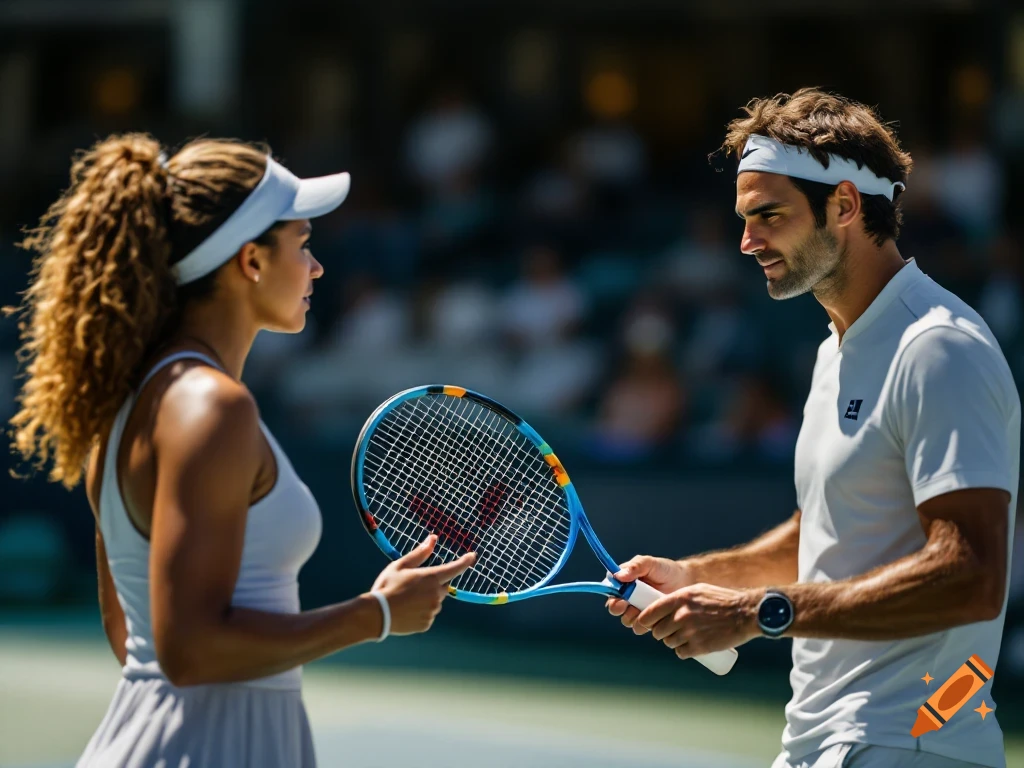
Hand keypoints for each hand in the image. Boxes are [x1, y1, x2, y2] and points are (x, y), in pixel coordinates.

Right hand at [370, 535, 475, 635]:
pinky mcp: (427, 624)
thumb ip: (420, 553)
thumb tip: (433, 539)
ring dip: (427, 598)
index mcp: (431, 578)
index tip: (473, 556)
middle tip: (416, 584)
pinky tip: (406, 610)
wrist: (377, 615)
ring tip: (406, 599)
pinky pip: (428, 615)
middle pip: (443, 586)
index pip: (454, 568)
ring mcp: (432, 611)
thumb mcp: (401, 566)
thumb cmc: (387, 586)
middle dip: (435, 584)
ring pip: (435, 602)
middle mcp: (436, 595)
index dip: (465, 562)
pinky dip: (421, 612)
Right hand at [605, 556, 693, 634]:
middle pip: (614, 607)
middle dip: (618, 608)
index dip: (609, 593)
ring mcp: (637, 609)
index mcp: (623, 581)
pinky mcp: (647, 620)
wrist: (685, 582)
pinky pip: (640, 627)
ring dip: (633, 616)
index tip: (617, 595)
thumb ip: (635, 567)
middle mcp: (627, 596)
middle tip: (626, 605)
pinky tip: (656, 616)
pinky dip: (646, 624)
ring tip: (646, 608)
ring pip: (626, 619)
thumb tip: (618, 575)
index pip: (609, 588)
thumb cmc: (665, 570)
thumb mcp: (650, 563)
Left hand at [636, 583, 760, 658]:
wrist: (745, 613)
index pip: (650, 613)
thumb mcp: (697, 591)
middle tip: (669, 631)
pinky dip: (683, 651)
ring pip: (668, 642)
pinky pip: (681, 652)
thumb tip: (663, 608)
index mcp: (679, 599)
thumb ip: (679, 599)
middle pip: (657, 631)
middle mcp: (681, 615)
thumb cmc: (722, 600)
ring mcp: (689, 632)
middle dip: (660, 632)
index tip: (643, 624)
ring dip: (673, 642)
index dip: (644, 620)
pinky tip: (691, 646)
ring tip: (685, 637)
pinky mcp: (698, 647)